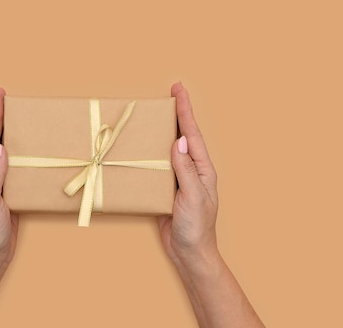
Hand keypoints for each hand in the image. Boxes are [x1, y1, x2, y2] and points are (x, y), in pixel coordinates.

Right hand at [158, 82, 218, 268]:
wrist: (189, 253)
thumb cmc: (196, 227)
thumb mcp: (193, 197)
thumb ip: (186, 170)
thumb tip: (179, 141)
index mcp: (202, 169)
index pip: (191, 134)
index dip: (185, 110)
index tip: (179, 89)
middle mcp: (190, 170)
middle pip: (182, 135)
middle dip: (177, 113)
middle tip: (170, 92)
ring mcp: (178, 179)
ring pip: (167, 149)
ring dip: (161, 131)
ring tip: (153, 113)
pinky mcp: (165, 190)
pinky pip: (156, 167)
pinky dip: (148, 154)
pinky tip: (140, 148)